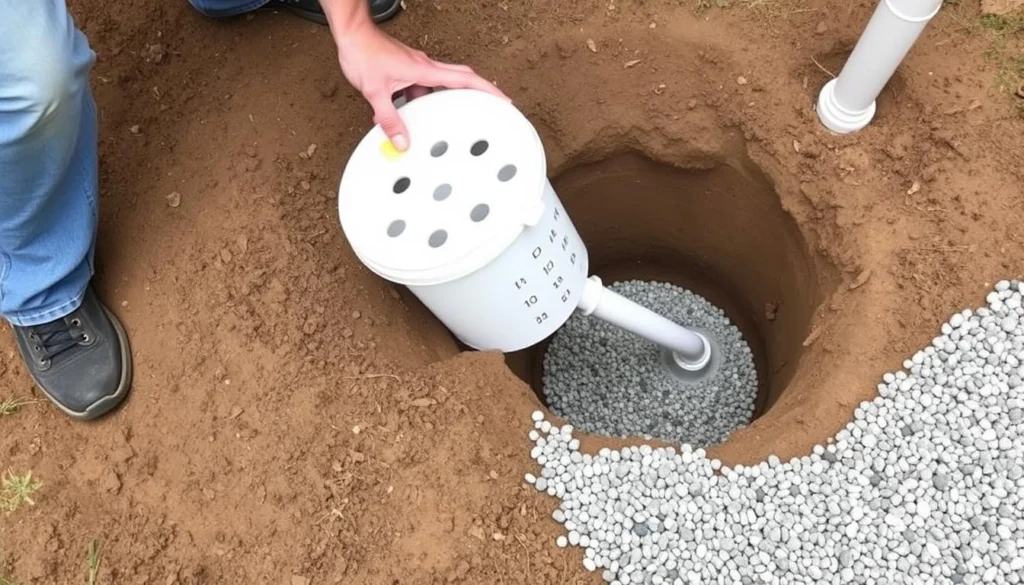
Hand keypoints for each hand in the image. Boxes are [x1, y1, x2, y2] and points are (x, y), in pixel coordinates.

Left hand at [335, 26, 507, 150]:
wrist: (352, 35)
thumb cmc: (363, 53)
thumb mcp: (375, 91)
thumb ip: (389, 119)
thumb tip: (402, 141)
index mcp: (424, 70)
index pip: (464, 79)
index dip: (486, 90)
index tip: (503, 100)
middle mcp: (424, 67)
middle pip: (460, 79)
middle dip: (477, 93)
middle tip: (490, 107)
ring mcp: (416, 67)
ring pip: (438, 86)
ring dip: (441, 101)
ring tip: (442, 119)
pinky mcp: (406, 69)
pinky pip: (421, 86)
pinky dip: (420, 100)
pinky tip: (408, 111)